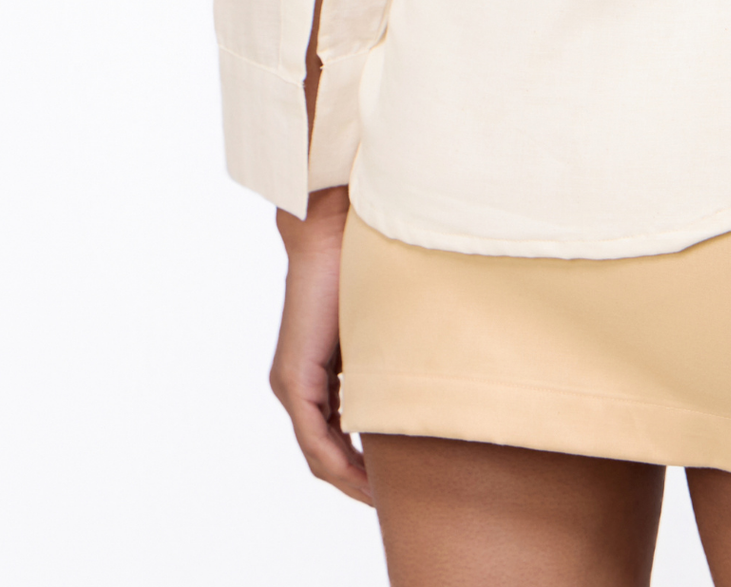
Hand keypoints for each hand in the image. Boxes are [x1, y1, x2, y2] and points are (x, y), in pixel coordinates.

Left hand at [269, 185, 371, 504]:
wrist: (335, 230)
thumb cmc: (367, 264)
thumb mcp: (386, 322)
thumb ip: (395, 349)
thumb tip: (439, 361)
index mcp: (318, 371)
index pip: (337, 433)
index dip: (363, 463)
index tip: (397, 480)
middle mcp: (297, 384)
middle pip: (326, 453)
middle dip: (358, 481)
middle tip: (395, 501)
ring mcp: (291, 383)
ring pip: (319, 452)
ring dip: (350, 480)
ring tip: (383, 499)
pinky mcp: (293, 378)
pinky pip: (313, 439)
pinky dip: (338, 464)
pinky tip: (363, 479)